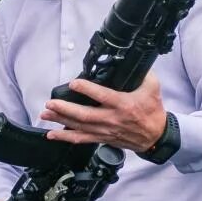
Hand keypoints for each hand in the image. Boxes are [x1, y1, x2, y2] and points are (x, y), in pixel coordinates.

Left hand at [39, 73, 166, 152]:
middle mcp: (112, 119)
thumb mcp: (153, 88)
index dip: (87, 89)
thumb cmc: (152, 112)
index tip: (74, 82)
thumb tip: (135, 61)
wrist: (155, 136)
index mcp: (123, 104)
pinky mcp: (102, 138)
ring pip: (79, 127)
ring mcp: (105, 130)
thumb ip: (143, 74)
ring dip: (60, 121)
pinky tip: (52, 134)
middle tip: (51, 102)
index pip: (102, 96)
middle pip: (85, 115)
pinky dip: (65, 137)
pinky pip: (81, 139)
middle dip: (65, 109)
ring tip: (46, 113)